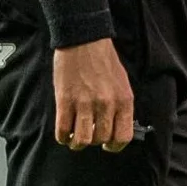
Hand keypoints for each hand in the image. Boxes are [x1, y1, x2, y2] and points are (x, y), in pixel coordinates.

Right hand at [51, 37, 133, 151]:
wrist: (84, 40)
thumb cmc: (103, 60)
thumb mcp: (122, 83)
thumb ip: (120, 105)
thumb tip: (115, 126)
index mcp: (124, 101)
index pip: (123, 136)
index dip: (114, 145)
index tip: (108, 145)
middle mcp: (106, 105)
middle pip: (101, 140)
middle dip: (94, 141)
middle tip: (88, 134)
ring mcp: (85, 104)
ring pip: (82, 140)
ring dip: (77, 143)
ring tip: (75, 138)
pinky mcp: (65, 101)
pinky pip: (63, 130)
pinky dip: (63, 137)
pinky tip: (64, 133)